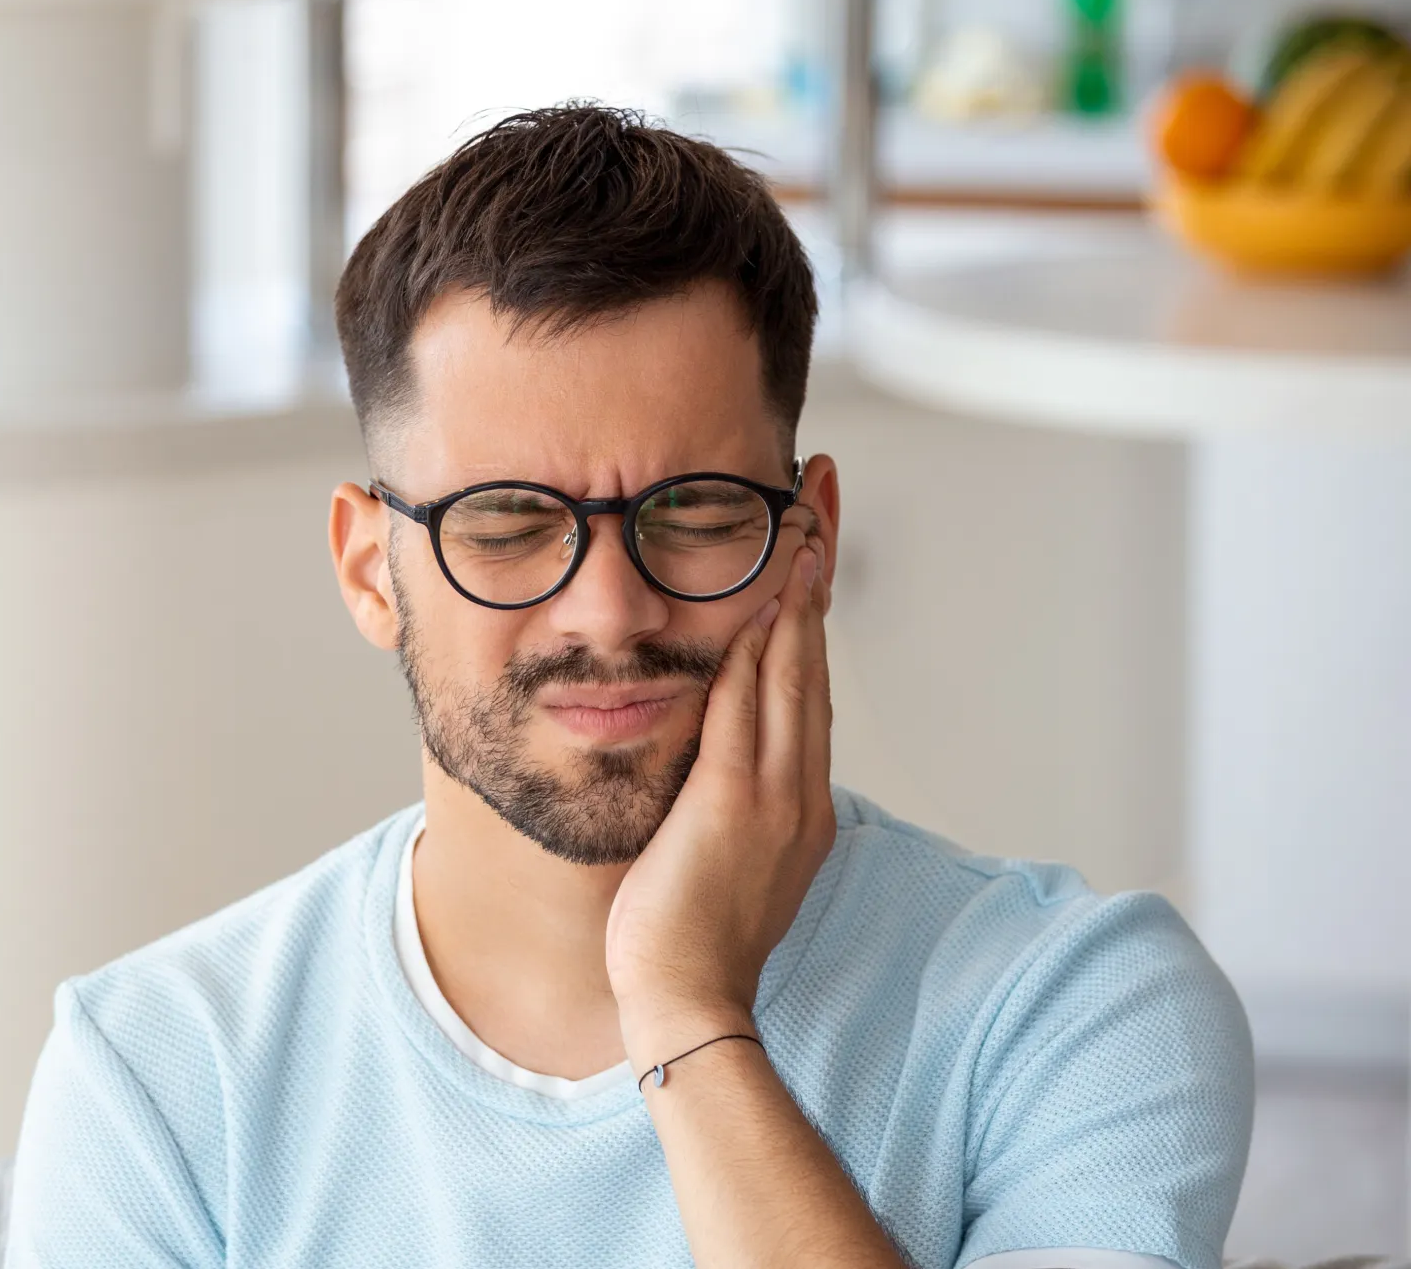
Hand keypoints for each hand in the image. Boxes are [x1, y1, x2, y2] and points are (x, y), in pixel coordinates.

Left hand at [605, 525, 835, 1069]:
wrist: (687, 997)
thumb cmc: (690, 933)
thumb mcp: (723, 852)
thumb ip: (729, 796)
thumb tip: (715, 756)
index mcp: (799, 803)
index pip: (808, 690)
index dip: (812, 617)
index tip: (811, 556)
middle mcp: (799, 790)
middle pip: (813, 665)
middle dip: (817, 582)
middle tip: (818, 507)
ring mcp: (775, 796)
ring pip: (792, 676)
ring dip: (797, 597)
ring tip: (801, 527)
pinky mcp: (735, 803)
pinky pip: (749, 711)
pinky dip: (760, 651)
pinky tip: (763, 601)